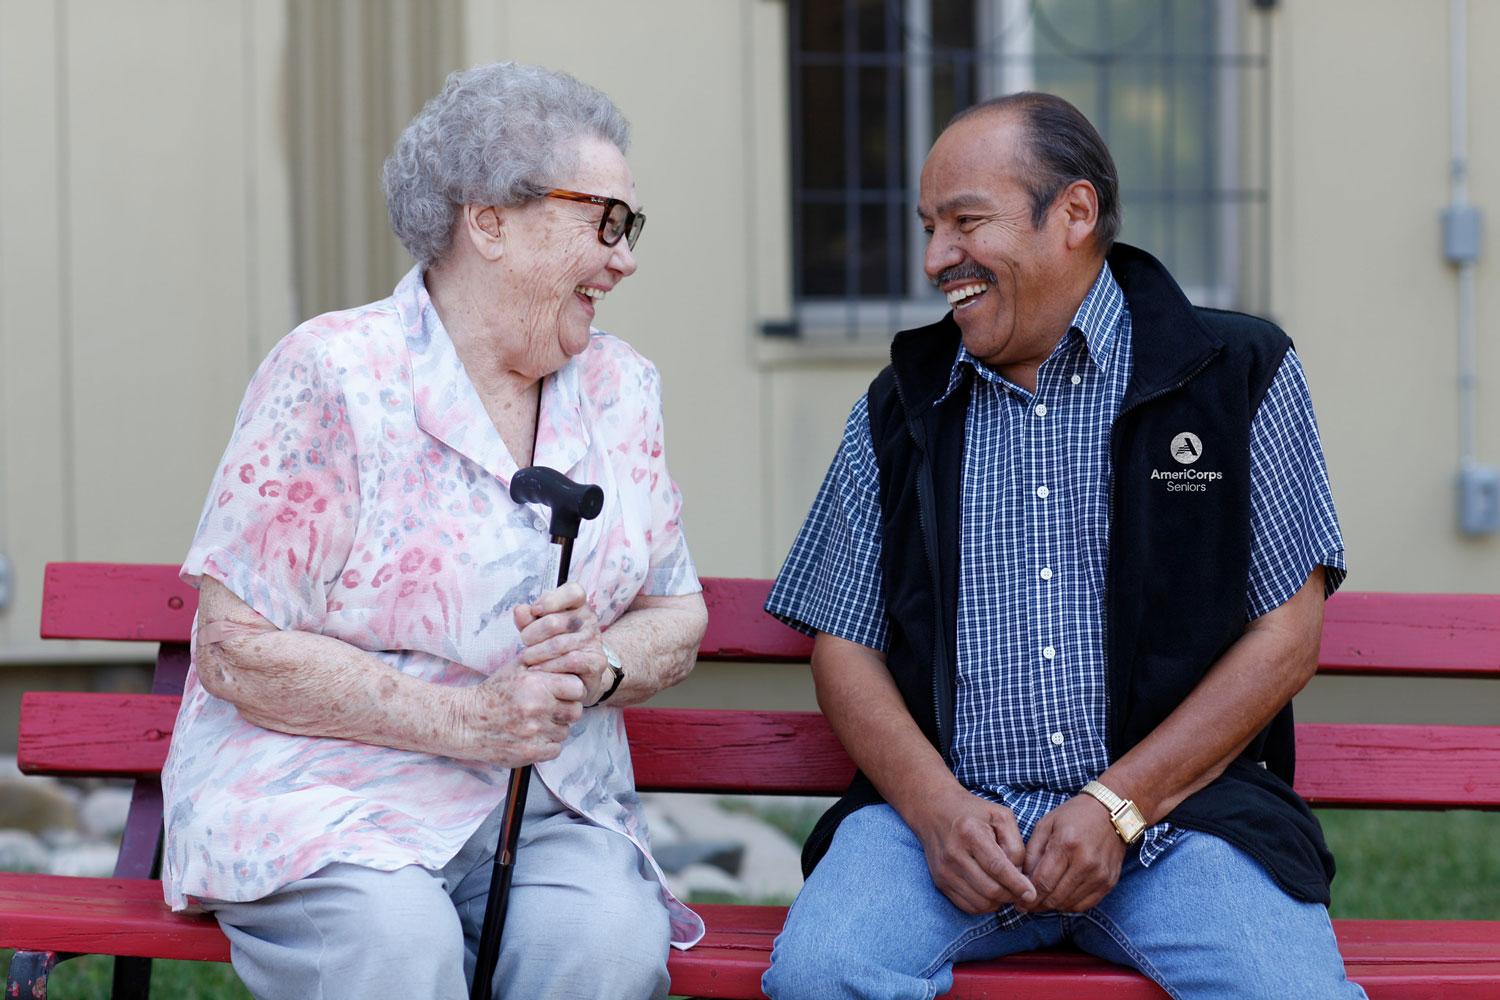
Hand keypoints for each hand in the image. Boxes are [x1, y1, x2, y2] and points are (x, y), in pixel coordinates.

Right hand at [452, 659, 584, 766]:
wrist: (466, 722)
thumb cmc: (492, 693)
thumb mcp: (515, 667)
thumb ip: (543, 661)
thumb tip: (568, 658)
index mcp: (537, 685)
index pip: (577, 688)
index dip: (571, 690)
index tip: (562, 692)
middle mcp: (538, 709)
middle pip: (575, 711)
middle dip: (566, 709)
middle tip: (551, 708)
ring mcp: (535, 733)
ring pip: (565, 731)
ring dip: (555, 727)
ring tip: (537, 721)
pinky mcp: (531, 752)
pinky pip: (556, 749)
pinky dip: (547, 744)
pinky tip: (534, 736)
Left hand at [513, 582, 613, 705]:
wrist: (578, 672)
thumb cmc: (554, 643)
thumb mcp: (538, 628)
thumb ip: (528, 619)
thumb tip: (520, 610)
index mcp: (579, 605)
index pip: (573, 592)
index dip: (551, 600)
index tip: (534, 611)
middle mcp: (590, 619)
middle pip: (555, 621)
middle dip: (532, 633)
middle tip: (524, 642)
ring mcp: (595, 640)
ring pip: (559, 644)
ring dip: (536, 653)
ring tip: (526, 658)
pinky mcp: (597, 661)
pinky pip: (571, 660)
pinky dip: (549, 665)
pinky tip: (537, 668)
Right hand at [909, 785, 1037, 914]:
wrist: (934, 810)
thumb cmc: (973, 812)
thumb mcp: (1001, 817)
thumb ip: (1015, 844)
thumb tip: (1019, 876)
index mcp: (969, 833)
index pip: (997, 867)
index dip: (1017, 884)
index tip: (1031, 894)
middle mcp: (953, 854)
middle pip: (990, 889)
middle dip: (1011, 895)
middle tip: (1022, 892)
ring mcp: (944, 870)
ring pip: (980, 903)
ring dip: (999, 902)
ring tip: (1007, 890)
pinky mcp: (940, 882)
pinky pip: (967, 906)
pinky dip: (984, 905)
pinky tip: (991, 893)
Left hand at [1020, 794, 1126, 912]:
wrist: (1110, 811)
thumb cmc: (1073, 816)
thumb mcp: (1045, 825)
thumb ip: (1032, 852)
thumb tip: (1024, 879)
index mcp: (1066, 845)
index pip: (1043, 882)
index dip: (1028, 896)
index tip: (1018, 902)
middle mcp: (1085, 862)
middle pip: (1055, 897)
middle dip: (1037, 904)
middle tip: (1026, 904)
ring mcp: (1100, 875)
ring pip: (1069, 904)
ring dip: (1052, 906)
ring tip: (1041, 901)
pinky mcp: (1109, 882)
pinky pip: (1085, 905)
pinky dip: (1069, 905)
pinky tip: (1060, 898)